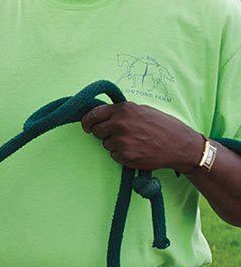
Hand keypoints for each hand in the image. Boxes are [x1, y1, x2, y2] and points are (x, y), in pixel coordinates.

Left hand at [81, 102, 202, 172]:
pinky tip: (136, 150)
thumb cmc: (163, 125)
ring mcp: (122, 142)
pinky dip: (121, 155)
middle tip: (116, 134)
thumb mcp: (141, 110)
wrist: (180, 145)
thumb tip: (102, 114)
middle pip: (96, 131)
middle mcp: (119, 124)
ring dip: (114, 144)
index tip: (86, 126)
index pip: (93, 114)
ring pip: (106, 144)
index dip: (87, 121)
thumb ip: (121, 111)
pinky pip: (114, 156)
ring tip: (133, 142)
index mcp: (122, 109)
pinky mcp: (126, 157)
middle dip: (102, 133)